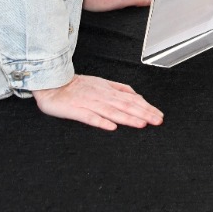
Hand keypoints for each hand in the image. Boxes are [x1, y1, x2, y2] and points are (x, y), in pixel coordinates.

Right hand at [33, 74, 162, 130]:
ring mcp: (89, 103)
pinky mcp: (76, 110)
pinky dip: (101, 122)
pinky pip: (90, 117)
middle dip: (144, 113)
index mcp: (108, 90)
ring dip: (128, 118)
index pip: (132, 99)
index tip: (159, 115)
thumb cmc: (77, 86)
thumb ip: (119, 89)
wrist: (53, 85)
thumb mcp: (102, 84)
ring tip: (141, 124)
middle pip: (126, 105)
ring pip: (112, 111)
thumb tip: (136, 95)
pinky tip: (111, 127)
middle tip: (157, 121)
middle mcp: (102, 96)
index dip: (146, 107)